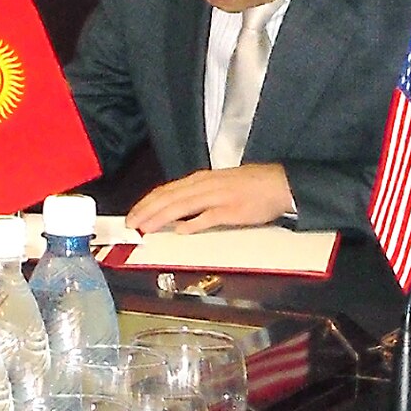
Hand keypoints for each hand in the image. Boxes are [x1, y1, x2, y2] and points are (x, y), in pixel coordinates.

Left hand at [128, 163, 294, 233]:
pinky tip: (182, 231)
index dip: (147, 203)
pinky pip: (209, 216)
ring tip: (146, 228)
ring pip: (183, 205)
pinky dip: (194, 223)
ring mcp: (218, 197)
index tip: (133, 215)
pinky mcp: (232, 210)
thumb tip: (178, 214)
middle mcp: (206, 185)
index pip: (167, 190)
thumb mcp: (219, 186)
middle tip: (131, 224)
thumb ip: (198, 198)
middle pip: (169, 197)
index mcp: (201, 180)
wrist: (279, 183)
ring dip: (162, 217)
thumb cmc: (251, 186)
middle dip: (147, 211)